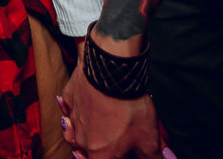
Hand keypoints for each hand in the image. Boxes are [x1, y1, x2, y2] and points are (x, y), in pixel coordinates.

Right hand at [61, 41, 163, 158]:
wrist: (112, 73)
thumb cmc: (129, 108)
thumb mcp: (148, 139)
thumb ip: (153, 158)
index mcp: (100, 155)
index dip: (114, 157)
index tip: (120, 153)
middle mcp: (82, 140)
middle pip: (83, 152)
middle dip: (91, 151)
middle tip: (110, 142)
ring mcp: (73, 118)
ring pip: (73, 132)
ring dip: (82, 132)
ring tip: (95, 127)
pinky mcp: (70, 98)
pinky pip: (69, 108)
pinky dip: (75, 109)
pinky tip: (86, 104)